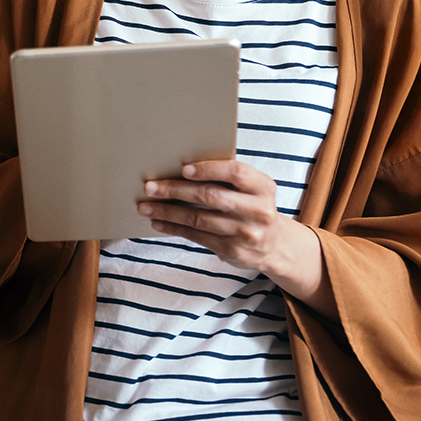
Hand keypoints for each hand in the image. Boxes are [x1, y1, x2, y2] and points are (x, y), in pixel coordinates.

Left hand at [138, 159, 335, 318]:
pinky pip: (197, 236)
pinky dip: (174, 228)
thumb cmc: (252, 206)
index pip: (235, 173)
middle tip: (149, 187)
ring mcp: (246, 233)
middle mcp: (258, 211)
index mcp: (263, 187)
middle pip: (210, 196)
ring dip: (168, 211)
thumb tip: (180, 168)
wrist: (274, 245)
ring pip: (199, 219)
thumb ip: (227, 178)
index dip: (209, 169)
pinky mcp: (233, 251)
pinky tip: (158, 222)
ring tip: (145, 206)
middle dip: (175, 190)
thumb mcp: (252, 189)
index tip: (183, 169)